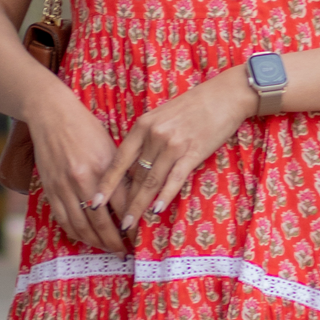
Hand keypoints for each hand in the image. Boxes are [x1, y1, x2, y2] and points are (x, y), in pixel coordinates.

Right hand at [26, 90, 130, 252]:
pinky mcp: (50, 190)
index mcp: (103, 168)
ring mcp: (63, 187)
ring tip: (107, 249)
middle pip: (102, 223)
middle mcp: (82, 180)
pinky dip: (76, 233)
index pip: (123, 207)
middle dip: (114, 241)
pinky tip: (86, 238)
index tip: (139, 236)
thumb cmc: (86, 128)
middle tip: (124, 251)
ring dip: (95, 242)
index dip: (132, 225)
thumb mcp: (111, 149)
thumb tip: (135, 202)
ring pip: (81, 226)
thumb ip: (121, 176)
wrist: (51, 115)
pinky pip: (63, 220)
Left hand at [104, 69, 257, 231]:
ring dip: (140, 206)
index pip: (119, 160)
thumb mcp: (161, 117)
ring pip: (151, 181)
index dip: (106, 184)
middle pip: (135, 175)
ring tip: (131, 224)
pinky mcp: (192, 152)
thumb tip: (135, 167)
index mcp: (143, 125)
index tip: (94, 202)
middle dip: (125, 202)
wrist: (225, 95)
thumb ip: (146, 138)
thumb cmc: (192, 107)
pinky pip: (175, 179)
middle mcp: (154, 135)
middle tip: (116, 224)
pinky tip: (157, 210)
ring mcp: (173, 145)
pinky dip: (165, 196)